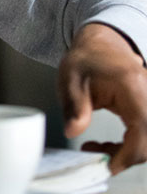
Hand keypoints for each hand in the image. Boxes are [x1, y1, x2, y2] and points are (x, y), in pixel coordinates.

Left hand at [58, 23, 146, 173]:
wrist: (101, 45)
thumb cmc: (86, 60)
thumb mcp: (71, 80)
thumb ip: (74, 106)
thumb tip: (72, 132)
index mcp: (133, 86)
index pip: (143, 129)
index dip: (128, 154)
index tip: (107, 165)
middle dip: (126, 156)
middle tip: (96, 155)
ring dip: (129, 152)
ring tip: (99, 148)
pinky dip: (132, 145)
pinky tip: (109, 144)